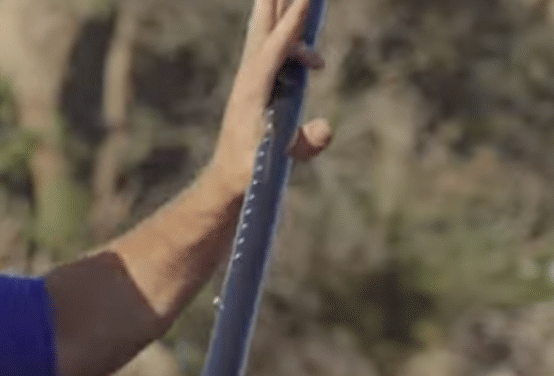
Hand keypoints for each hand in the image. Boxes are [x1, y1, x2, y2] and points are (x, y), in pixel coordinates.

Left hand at [204, 0, 333, 198]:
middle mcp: (248, 80)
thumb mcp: (276, 161)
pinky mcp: (255, 87)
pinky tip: (314, 58)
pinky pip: (272, 53)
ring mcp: (250, 81)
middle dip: (273, 3)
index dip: (290, 26)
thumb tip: (327, 128)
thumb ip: (302, 145)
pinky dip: (290, 43)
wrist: (226, 180)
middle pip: (262, 31)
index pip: (273, 51)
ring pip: (265, 37)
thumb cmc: (249, 172)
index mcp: (251, 93)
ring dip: (277, 13)